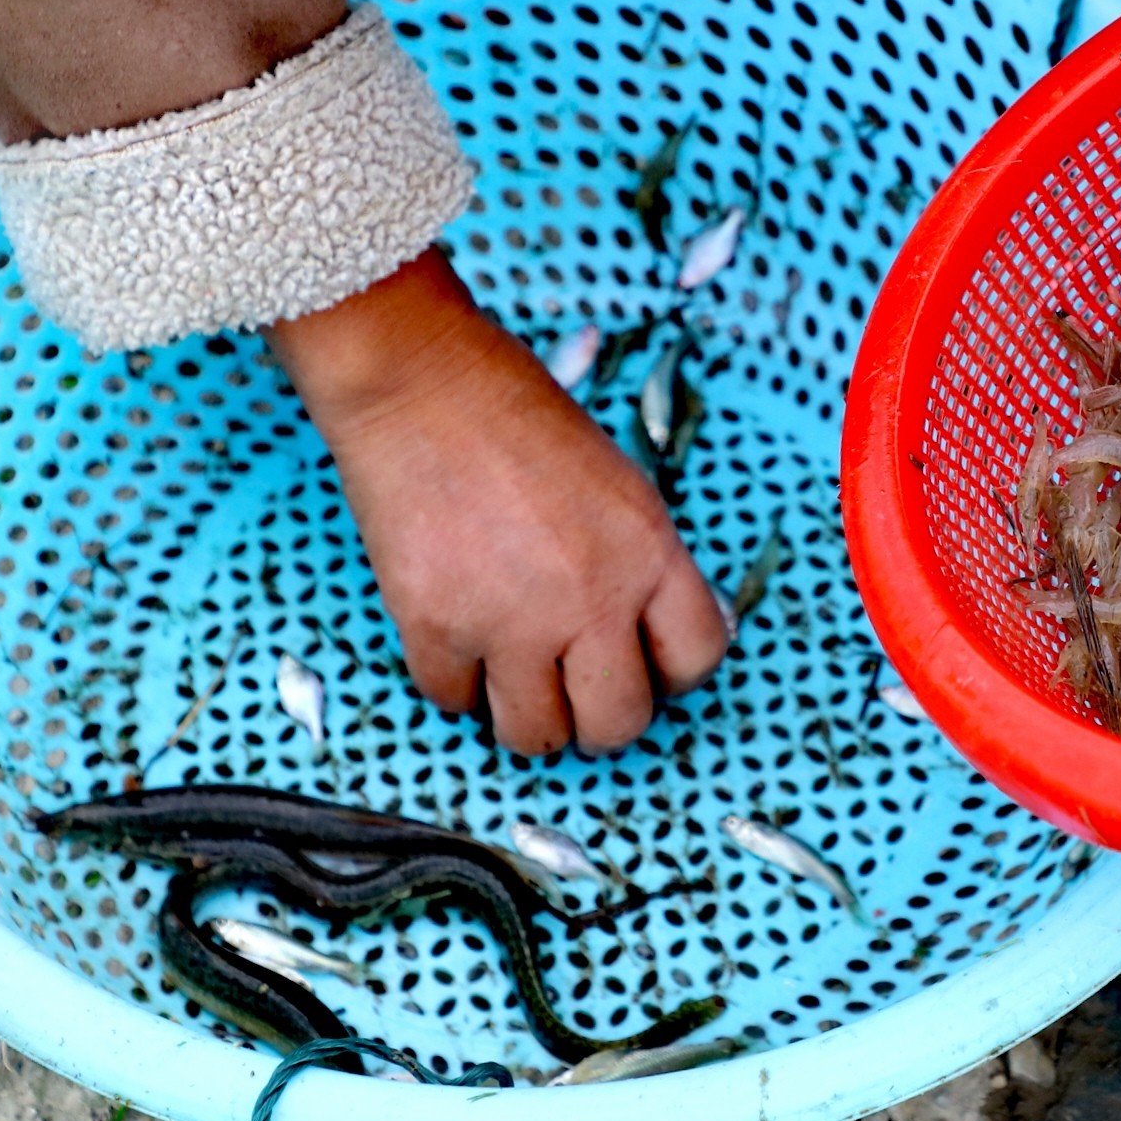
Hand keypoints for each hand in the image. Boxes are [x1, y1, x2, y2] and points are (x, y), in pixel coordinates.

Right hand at [267, 253, 725, 754]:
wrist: (422, 384)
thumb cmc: (519, 420)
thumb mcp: (620, 485)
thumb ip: (643, 565)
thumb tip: (658, 637)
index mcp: (649, 552)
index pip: (698, 660)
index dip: (670, 674)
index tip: (643, 666)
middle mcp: (592, 597)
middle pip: (618, 724)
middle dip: (598, 719)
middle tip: (574, 690)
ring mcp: (511, 620)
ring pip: (534, 736)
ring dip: (525, 714)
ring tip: (511, 672)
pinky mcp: (436, 627)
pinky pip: (453, 702)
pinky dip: (454, 681)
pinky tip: (456, 635)